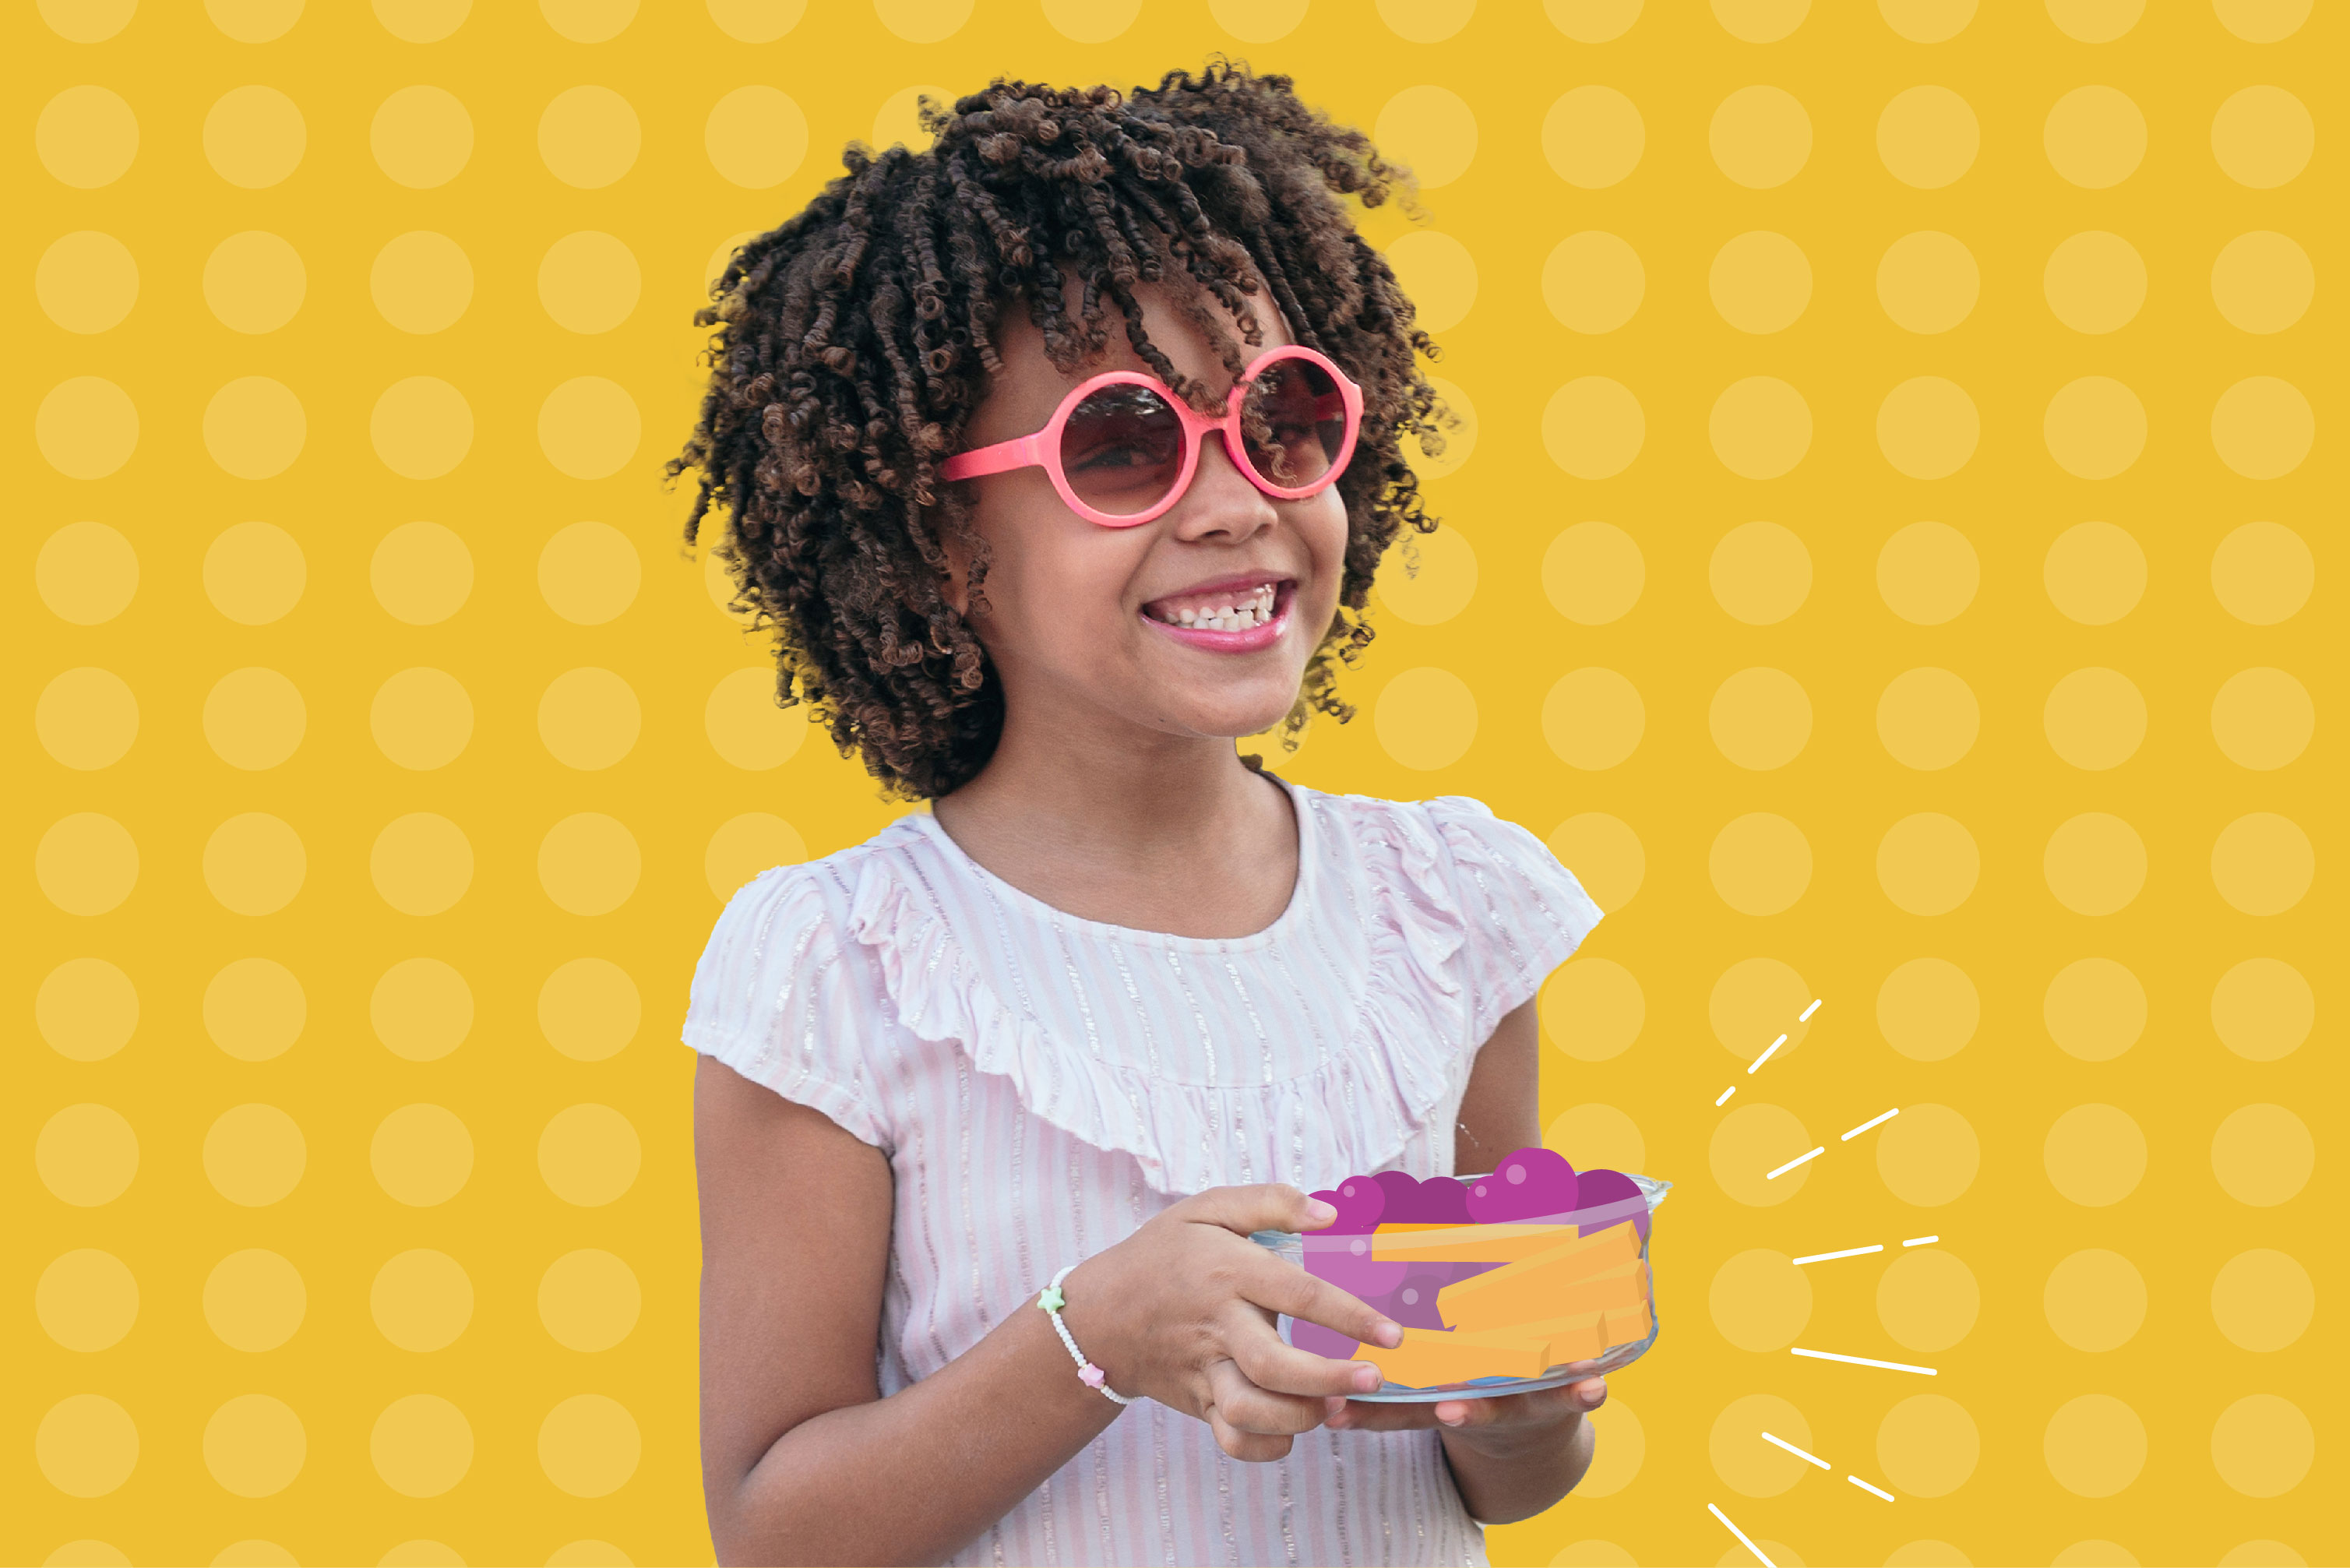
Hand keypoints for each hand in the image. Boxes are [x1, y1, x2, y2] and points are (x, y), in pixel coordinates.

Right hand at [1062, 1184, 1405, 1462]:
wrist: (1100, 1314)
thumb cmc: (1164, 1254)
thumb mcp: (1209, 1209)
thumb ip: (1271, 1202)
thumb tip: (1330, 1213)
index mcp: (1228, 1273)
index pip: (1297, 1294)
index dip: (1349, 1315)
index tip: (1392, 1334)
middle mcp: (1217, 1326)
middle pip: (1272, 1365)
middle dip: (1329, 1378)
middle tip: (1373, 1380)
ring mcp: (1204, 1370)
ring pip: (1250, 1411)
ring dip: (1299, 1418)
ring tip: (1335, 1407)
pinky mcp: (1197, 1403)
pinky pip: (1232, 1440)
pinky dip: (1266, 1448)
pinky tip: (1294, 1432)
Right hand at [1320, 1374, 1608, 1455]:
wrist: (1521, 1441)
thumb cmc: (1460, 1396)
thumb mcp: (1415, 1400)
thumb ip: (1376, 1391)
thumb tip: (1306, 1346)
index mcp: (1436, 1404)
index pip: (1398, 1412)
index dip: (1371, 1413)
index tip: (1340, 1412)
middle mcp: (1478, 1407)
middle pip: (1468, 1410)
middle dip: (1462, 1409)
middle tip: (1450, 1408)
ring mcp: (1519, 1401)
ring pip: (1531, 1401)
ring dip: (1547, 1394)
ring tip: (1567, 1387)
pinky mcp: (1553, 1393)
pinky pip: (1569, 1390)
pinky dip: (1584, 1385)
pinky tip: (1597, 1379)